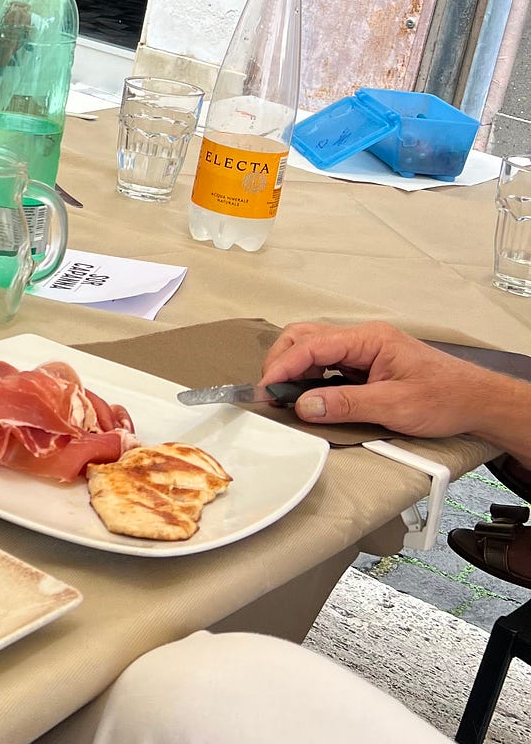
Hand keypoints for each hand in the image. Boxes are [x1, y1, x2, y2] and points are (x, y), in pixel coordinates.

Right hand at [261, 320, 530, 454]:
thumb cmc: (445, 398)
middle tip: (269, 393)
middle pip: (305, 337)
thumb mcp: (394, 406)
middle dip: (281, 362)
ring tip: (282, 396)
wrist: (477, 401)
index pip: (312, 344)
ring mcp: (364, 350)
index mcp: (369, 339)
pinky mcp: (366, 365)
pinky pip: (327, 364)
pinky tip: (305, 395)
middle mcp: (363, 339)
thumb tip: (304, 405)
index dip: (283, 366)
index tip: (266, 389)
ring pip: (313, 348)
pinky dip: (309, 377)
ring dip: (293, 369)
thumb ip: (346, 404)